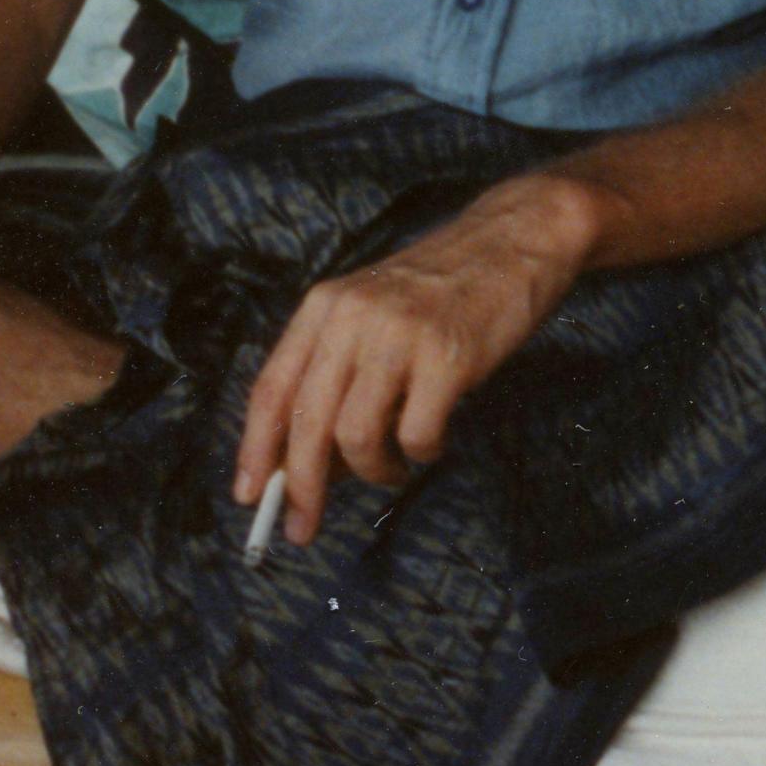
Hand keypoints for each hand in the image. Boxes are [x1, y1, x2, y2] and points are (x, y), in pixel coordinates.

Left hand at [233, 173, 589, 543]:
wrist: (516, 239)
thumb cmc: (444, 287)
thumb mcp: (373, 310)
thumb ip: (339, 369)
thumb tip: (312, 456)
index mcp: (325, 307)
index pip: (271, 389)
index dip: (254, 450)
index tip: (249, 496)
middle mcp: (353, 318)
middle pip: (307, 421)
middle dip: (301, 487)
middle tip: (303, 526)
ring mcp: (401, 336)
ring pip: (356, 435)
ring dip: (371, 472)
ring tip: (391, 471)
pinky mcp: (449, 356)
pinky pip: (416, 433)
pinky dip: (420, 453)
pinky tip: (430, 444)